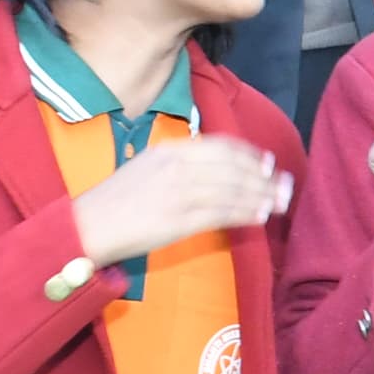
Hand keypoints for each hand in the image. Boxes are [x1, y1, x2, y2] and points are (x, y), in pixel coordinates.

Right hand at [71, 133, 291, 269]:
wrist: (88, 226)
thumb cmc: (116, 200)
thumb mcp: (146, 168)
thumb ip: (179, 165)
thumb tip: (214, 170)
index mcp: (169, 151)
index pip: (221, 147)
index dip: (250, 154)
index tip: (269, 162)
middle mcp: (177, 166)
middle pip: (233, 167)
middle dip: (264, 177)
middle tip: (286, 185)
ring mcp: (179, 192)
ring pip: (233, 190)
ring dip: (261, 196)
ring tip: (280, 202)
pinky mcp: (179, 219)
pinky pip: (222, 213)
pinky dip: (246, 213)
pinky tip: (261, 216)